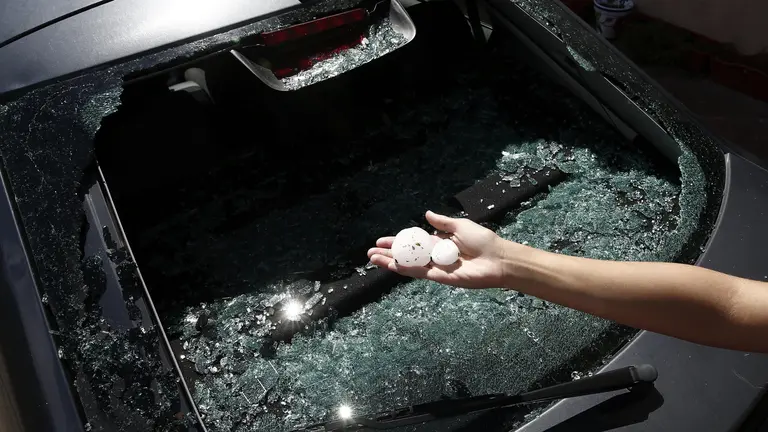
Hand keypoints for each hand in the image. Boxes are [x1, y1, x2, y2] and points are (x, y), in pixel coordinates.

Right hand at [367, 211, 507, 288]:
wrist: (498, 259)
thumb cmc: (483, 241)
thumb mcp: (460, 226)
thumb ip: (442, 222)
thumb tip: (426, 214)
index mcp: (439, 242)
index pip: (412, 242)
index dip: (397, 241)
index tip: (381, 240)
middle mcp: (435, 256)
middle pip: (407, 255)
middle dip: (388, 254)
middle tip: (370, 253)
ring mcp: (436, 268)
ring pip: (409, 265)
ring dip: (391, 263)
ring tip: (374, 259)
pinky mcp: (441, 278)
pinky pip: (420, 273)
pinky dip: (406, 269)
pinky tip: (393, 265)